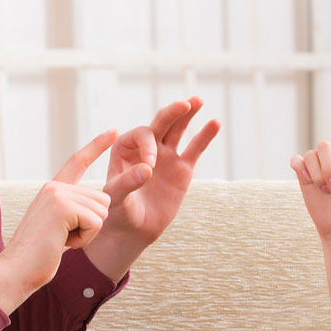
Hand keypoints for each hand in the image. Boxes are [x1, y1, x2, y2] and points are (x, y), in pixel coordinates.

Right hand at [0, 130, 116, 290]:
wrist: (17, 271)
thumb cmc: (39, 256)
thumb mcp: (59, 226)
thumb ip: (75, 209)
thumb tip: (101, 202)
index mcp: (53, 189)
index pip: (78, 161)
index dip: (98, 145)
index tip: (114, 130)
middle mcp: (54, 187)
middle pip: (102, 198)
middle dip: (92, 225)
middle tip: (65, 237)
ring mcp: (57, 195)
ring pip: (102, 211)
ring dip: (88, 233)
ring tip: (62, 240)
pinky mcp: (63, 208)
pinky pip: (96, 223)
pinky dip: (85, 239)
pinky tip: (63, 244)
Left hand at [85, 97, 220, 278]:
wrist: (133, 230)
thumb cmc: (117, 213)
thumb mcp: (115, 199)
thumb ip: (127, 183)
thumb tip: (147, 169)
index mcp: (124, 148)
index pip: (141, 135)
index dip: (148, 146)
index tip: (150, 167)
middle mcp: (146, 148)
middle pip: (160, 123)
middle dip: (172, 113)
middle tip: (184, 104)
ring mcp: (166, 156)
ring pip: (178, 130)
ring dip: (187, 114)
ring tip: (198, 100)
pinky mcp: (182, 168)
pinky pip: (195, 149)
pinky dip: (205, 136)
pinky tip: (215, 123)